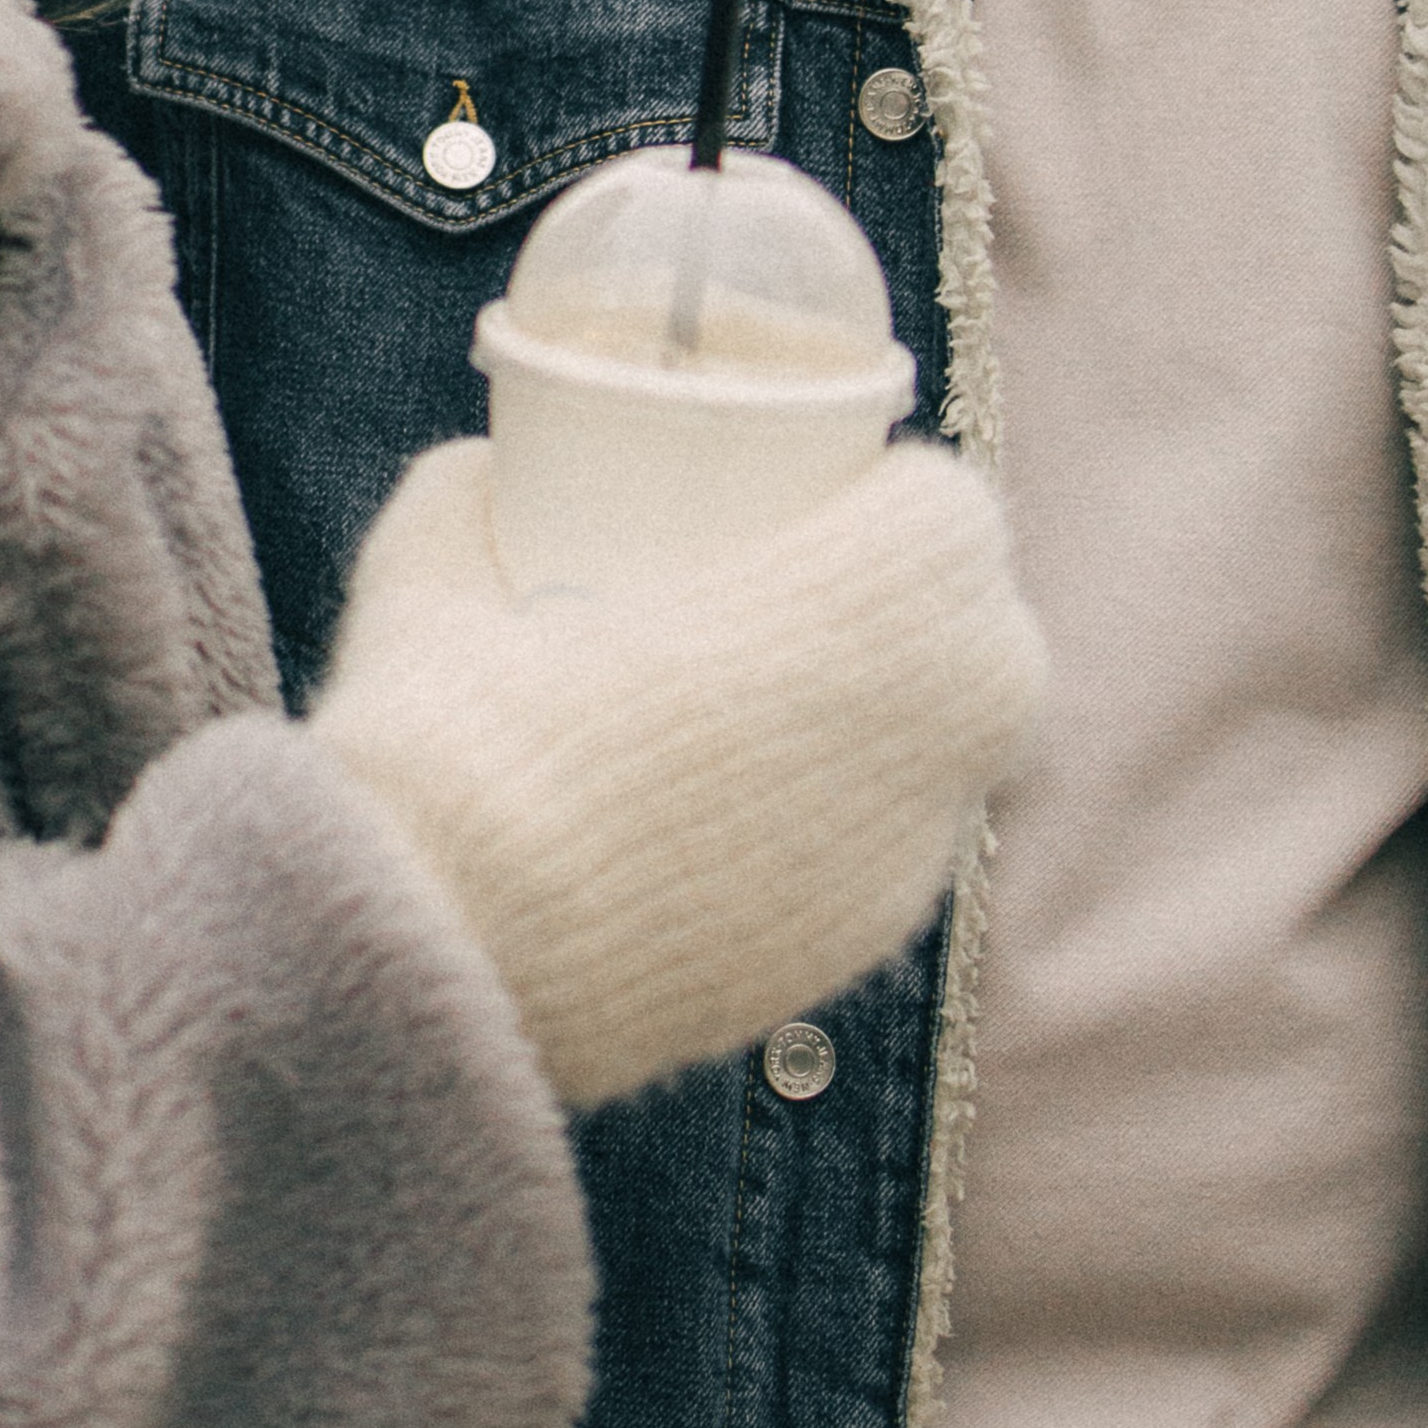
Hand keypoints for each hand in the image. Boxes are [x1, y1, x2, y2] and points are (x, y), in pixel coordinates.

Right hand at [307, 435, 1040, 1109]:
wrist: (442, 958)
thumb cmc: (452, 735)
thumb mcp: (434, 566)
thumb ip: (473, 492)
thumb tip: (488, 468)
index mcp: (842, 610)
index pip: (958, 516)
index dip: (900, 494)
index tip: (823, 494)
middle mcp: (909, 733)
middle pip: (993, 637)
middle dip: (923, 604)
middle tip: (809, 589)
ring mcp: (895, 858)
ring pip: (959, 754)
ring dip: (900, 712)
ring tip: (779, 701)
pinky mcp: (857, 949)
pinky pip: (894, 849)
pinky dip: (847, 815)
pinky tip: (738, 810)